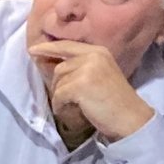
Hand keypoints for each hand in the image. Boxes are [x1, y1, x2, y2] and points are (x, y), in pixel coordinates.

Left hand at [29, 40, 153, 141]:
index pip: (67, 46)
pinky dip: (60, 105)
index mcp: (99, 51)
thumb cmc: (114, 100)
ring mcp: (87, 69)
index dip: (48, 47)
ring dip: (61, 96)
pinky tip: (70, 110)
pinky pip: (59, 95)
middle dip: (59, 84)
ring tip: (74, 105)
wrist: (130, 117)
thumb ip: (82, 66)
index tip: (33, 50)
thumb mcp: (101, 74)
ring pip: (58, 82)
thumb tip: (54, 66)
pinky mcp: (80, 85)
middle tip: (69, 98)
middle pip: (60, 68)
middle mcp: (93, 56)